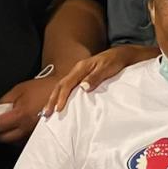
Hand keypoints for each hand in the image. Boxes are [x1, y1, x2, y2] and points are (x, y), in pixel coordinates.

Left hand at [0, 75, 58, 143]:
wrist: (60, 93)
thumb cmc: (40, 89)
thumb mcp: (19, 89)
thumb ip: (4, 101)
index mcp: (21, 115)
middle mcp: (26, 128)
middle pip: (2, 138)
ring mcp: (33, 135)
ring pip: (12, 142)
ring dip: (8, 134)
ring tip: (11, 122)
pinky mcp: (38, 137)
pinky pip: (22, 141)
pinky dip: (17, 135)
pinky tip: (20, 125)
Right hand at [43, 45, 157, 115]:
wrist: (122, 55)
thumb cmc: (115, 61)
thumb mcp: (107, 68)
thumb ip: (95, 77)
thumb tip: (83, 88)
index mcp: (81, 67)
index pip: (67, 84)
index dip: (62, 97)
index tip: (58, 109)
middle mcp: (77, 70)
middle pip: (60, 85)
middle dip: (52, 100)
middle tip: (45, 114)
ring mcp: (78, 73)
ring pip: (62, 86)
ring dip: (53, 98)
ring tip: (47, 111)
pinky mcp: (81, 77)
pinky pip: (67, 86)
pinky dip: (60, 95)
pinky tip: (58, 103)